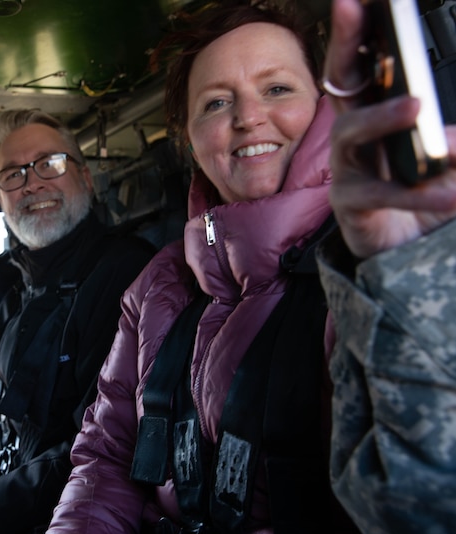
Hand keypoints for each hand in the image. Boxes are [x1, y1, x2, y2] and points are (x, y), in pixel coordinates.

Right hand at [324, 0, 455, 258]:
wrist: (411, 257)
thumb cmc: (427, 199)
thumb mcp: (452, 159)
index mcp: (379, 116)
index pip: (364, 65)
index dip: (355, 32)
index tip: (356, 0)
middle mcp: (356, 137)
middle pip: (340, 82)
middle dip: (344, 43)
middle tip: (355, 9)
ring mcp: (347, 169)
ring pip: (349, 132)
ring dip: (383, 116)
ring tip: (417, 108)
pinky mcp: (351, 205)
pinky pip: (379, 192)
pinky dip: (418, 191)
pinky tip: (453, 191)